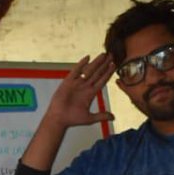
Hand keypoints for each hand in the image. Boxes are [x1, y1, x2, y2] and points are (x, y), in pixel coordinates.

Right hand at [19, 52, 115, 171]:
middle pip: (97, 73)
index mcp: (91, 94)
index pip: (102, 81)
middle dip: (104, 64)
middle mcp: (85, 87)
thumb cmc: (72, 119)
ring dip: (96, 63)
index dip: (108, 73)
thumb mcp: (89, 118)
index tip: (114, 65)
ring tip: (103, 55)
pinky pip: (76, 71)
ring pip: (89, 70)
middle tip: (111, 55)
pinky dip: (81, 64)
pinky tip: (87, 58)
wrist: (59, 118)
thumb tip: (113, 117)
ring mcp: (77, 83)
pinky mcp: (68, 82)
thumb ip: (101, 116)